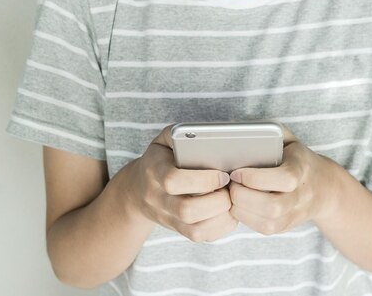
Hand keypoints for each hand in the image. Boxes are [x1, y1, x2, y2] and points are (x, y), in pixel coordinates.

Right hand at [123, 124, 238, 242]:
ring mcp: (167, 217)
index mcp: (154, 172)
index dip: (203, 180)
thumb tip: (206, 135)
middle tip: (231, 188)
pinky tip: (230, 213)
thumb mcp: (164, 140)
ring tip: (232, 200)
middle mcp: (157, 199)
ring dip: (222, 216)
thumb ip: (181, 133)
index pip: (173, 181)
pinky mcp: (178, 230)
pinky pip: (201, 237)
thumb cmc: (160, 159)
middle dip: (217, 200)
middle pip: (186, 210)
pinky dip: (221, 228)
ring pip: (195, 229)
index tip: (223, 174)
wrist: (138, 189)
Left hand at [228, 125, 336, 234]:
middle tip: (230, 185)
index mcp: (302, 169)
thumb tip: (246, 129)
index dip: (256, 178)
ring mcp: (295, 214)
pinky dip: (246, 219)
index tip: (236, 172)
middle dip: (244, 197)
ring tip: (232, 196)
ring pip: (267, 223)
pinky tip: (238, 206)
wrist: (323, 186)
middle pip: (273, 206)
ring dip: (241, 210)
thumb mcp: (290, 140)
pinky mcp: (286, 226)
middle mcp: (301, 195)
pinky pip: (265, 230)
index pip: (284, 179)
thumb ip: (272, 131)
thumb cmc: (297, 158)